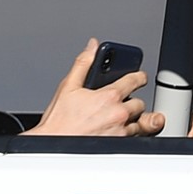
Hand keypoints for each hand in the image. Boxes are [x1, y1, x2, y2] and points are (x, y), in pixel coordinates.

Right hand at [23, 39, 156, 135]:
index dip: (138, 77)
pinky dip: (130, 135)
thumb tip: (92, 46)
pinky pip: (136, 138)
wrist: (52, 146)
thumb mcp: (67, 88)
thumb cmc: (58, 122)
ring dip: (132, 120)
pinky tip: (118, 133)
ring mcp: (121, 132)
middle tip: (118, 105)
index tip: (138, 78)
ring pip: (140, 122)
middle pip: (139, 103)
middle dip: (131, 103)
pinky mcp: (120, 146)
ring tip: (117, 121)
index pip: (135, 80)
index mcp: (108, 96)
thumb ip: (83, 64)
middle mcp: (119, 114)